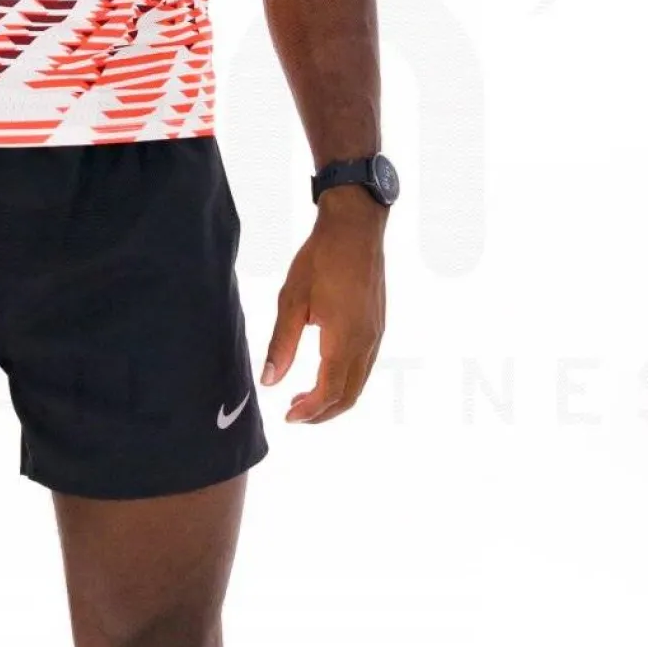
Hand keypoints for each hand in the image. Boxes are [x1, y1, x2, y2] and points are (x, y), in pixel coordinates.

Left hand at [260, 190, 386, 423]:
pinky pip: (364, 366)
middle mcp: (366, 342)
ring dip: (334, 398)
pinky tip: (324, 372)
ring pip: (359, 383)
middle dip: (322, 413)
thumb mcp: (291, 301)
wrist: (355, 229)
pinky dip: (345, 381)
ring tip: (304, 397)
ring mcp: (375, 335)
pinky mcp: (377, 326)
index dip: (309, 411)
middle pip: (348, 396)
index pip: (329, 391)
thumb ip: (282, 345)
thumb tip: (270, 381)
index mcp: (344, 339)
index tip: (287, 417)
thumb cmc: (321, 259)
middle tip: (294, 414)